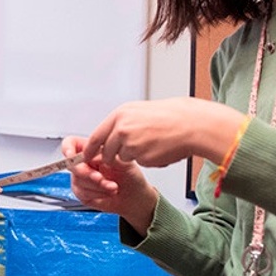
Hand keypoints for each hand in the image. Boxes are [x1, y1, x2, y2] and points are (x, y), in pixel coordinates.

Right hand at [61, 135, 156, 236]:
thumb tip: (91, 153)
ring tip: (113, 186)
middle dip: (88, 174)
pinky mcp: (82, 193)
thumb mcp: (122, 161)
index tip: (73, 157)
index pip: (70, 144)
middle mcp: (83, 163)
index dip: (68, 149)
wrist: (134, 197)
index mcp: (91, 149)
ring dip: (98, 186)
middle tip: (101, 178)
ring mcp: (81, 178)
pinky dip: (97, 194)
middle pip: (72, 165)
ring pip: (78, 181)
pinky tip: (107, 192)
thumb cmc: (130, 176)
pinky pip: (82, 193)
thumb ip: (105, 155)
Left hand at [83, 97, 244, 167]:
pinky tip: (158, 149)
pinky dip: (146, 160)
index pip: (96, 136)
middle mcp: (121, 128)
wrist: (190, 124)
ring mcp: (130, 143)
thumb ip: (122, 123)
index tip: (86, 157)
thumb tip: (110, 136)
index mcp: (120, 115)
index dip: (91, 149)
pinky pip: (138, 163)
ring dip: (133, 156)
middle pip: (107, 151)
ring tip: (151, 144)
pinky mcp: (140, 156)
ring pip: (123, 158)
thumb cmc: (170, 118)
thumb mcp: (140, 112)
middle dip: (113, 156)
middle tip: (130, 152)